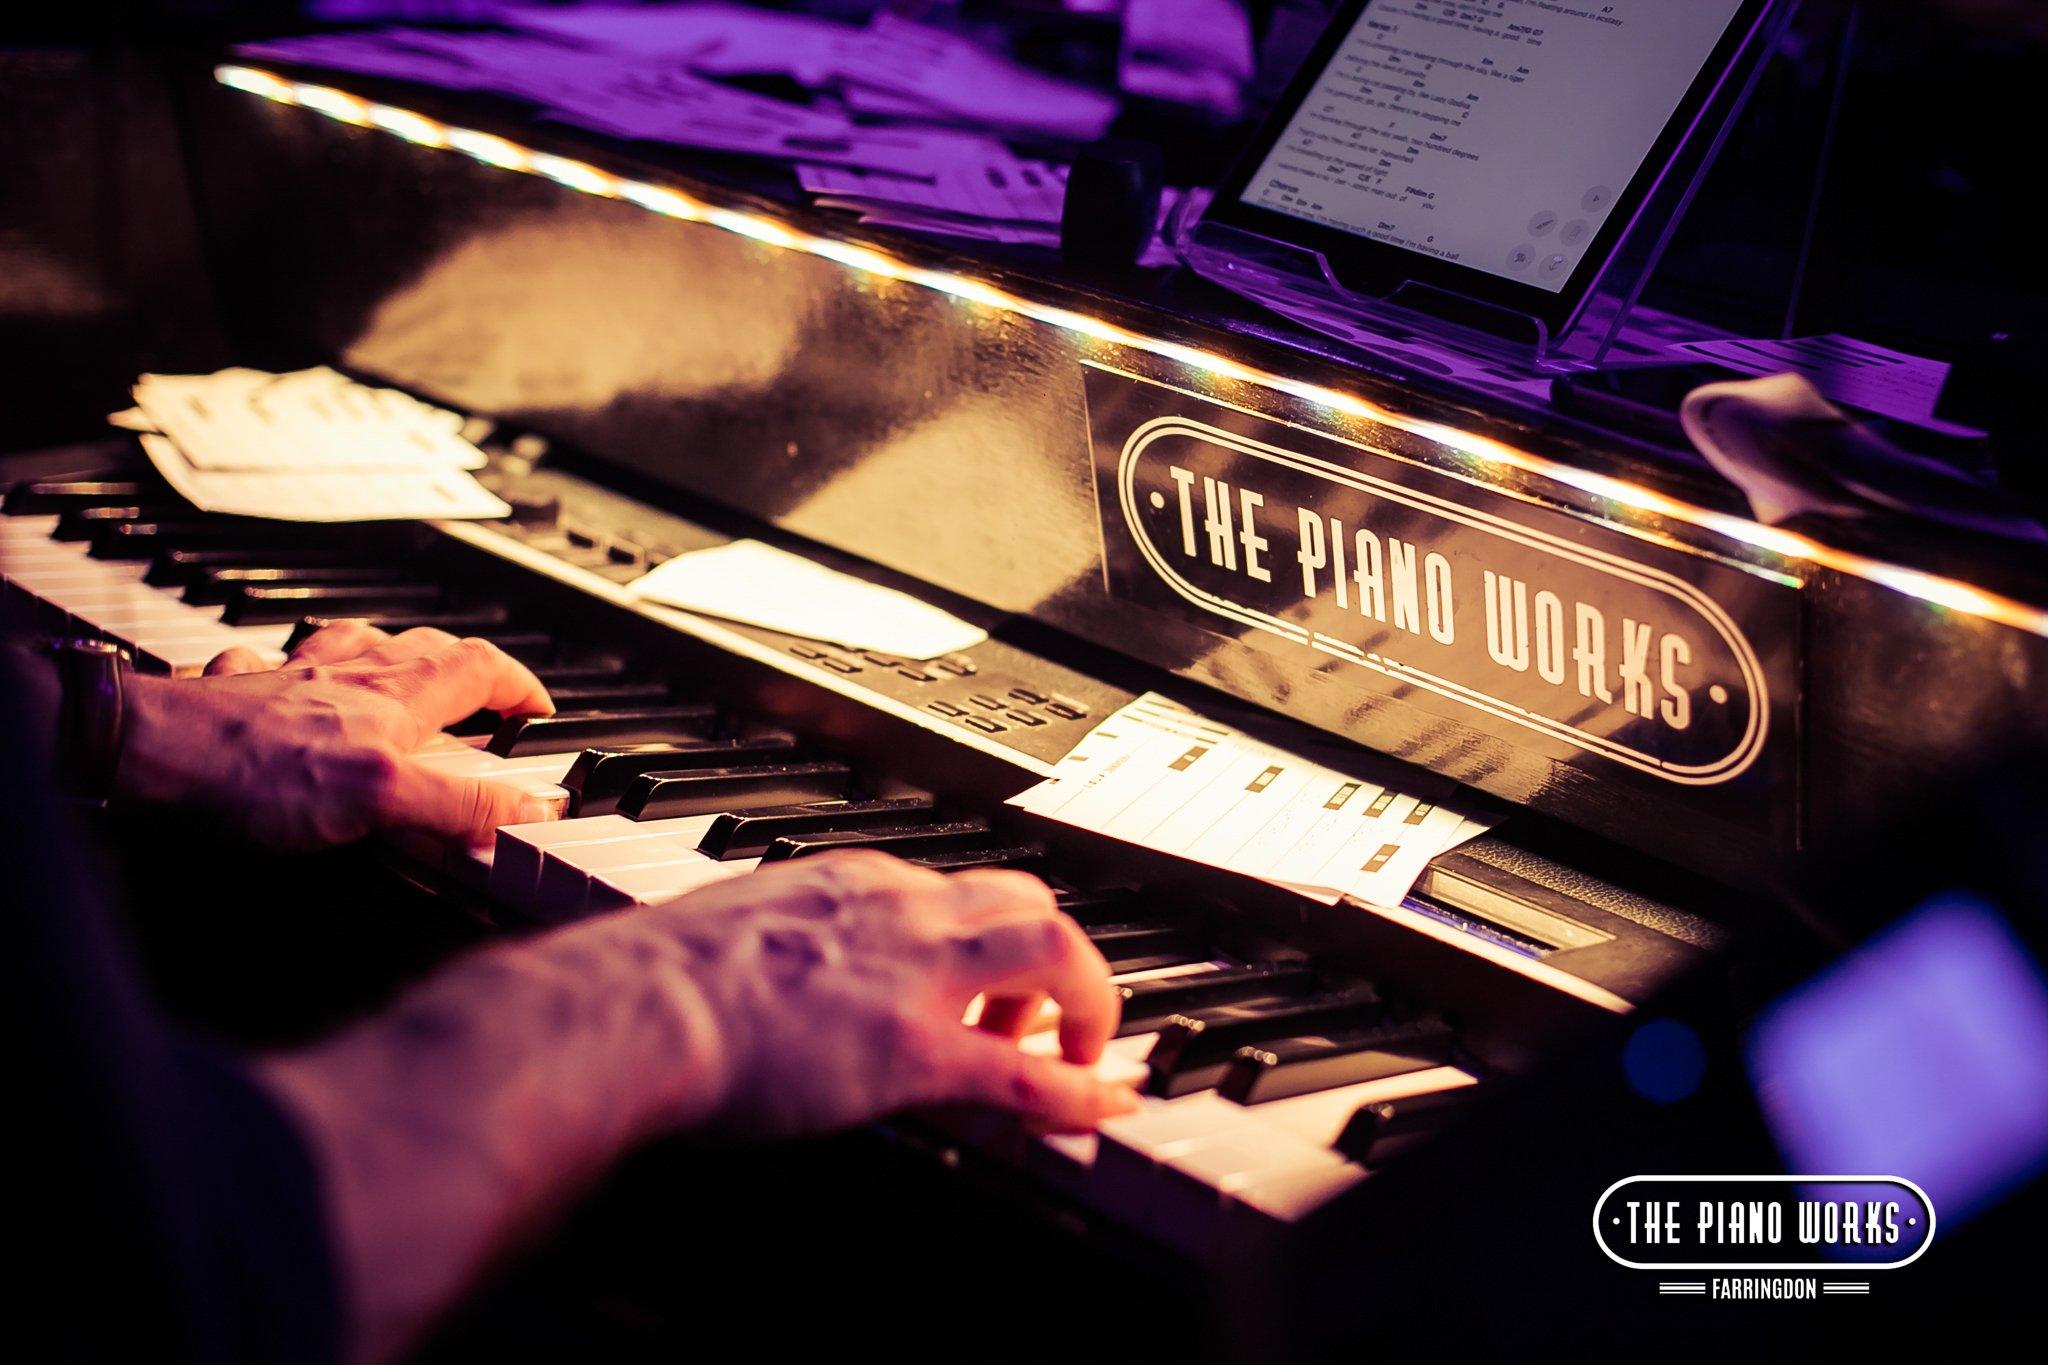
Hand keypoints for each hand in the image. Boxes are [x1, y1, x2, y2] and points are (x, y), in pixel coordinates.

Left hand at [117, 622, 556, 848]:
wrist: (146, 753)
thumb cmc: (251, 773)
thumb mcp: (380, 799)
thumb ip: (460, 805)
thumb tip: (533, 810)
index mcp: (394, 700)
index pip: (481, 670)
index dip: (520, 687)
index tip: (539, 712)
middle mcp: (350, 679)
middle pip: (428, 648)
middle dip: (468, 665)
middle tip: (488, 692)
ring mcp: (293, 681)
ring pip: (358, 644)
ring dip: (392, 652)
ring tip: (404, 671)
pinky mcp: (242, 696)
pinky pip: (277, 665)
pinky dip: (297, 669)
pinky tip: (289, 682)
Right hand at [611, 851, 1136, 1135]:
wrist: (633, 1007)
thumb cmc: (654, 979)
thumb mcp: (737, 929)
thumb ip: (781, 942)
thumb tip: (777, 975)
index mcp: (853, 882)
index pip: (957, 890)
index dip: (990, 939)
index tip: (995, 980)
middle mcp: (900, 908)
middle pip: (1026, 900)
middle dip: (1058, 958)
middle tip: (1049, 1018)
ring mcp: (915, 975)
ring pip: (1054, 949)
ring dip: (1085, 1001)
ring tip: (1080, 1054)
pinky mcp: (914, 1050)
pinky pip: (1025, 1070)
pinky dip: (1079, 1090)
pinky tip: (1102, 1107)